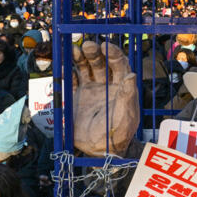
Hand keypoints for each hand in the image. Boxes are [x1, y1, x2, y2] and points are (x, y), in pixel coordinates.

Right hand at [72, 40, 139, 156]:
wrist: (101, 150)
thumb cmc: (119, 134)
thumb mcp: (126, 115)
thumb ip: (128, 95)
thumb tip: (132, 74)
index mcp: (122, 86)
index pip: (119, 64)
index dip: (113, 53)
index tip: (106, 46)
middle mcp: (107, 84)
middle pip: (101, 62)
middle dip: (95, 52)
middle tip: (88, 46)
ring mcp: (91, 89)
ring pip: (86, 67)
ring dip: (81, 57)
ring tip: (75, 50)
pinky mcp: (78, 96)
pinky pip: (72, 79)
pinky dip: (69, 70)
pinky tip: (65, 63)